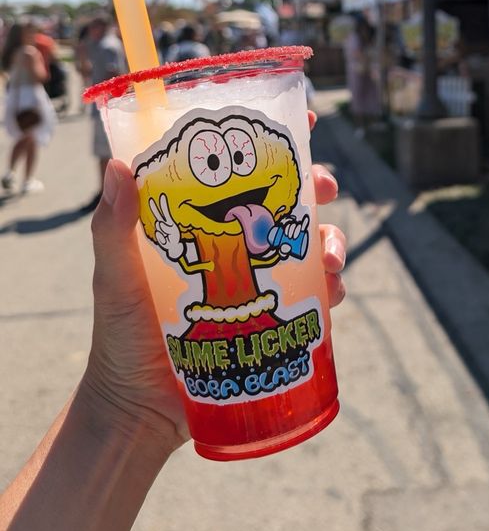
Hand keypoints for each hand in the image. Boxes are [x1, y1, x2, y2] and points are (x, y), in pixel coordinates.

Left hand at [82, 113, 344, 451]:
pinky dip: (331, 287)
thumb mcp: (115, 275)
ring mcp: (261, 279)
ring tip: (331, 257)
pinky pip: (316, 293)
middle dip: (317, 184)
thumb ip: (113, 226)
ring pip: (313, 242)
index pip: (240, 170)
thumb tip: (114, 166)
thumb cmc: (120, 334)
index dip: (274, 142)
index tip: (301, 121)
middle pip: (290, 199)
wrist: (140, 409)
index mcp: (204, 220)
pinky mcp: (276, 315)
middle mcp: (238, 243)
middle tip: (324, 186)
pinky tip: (331, 292)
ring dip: (334, 239)